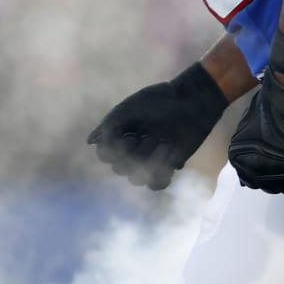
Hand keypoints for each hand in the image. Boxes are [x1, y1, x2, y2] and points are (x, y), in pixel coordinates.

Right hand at [87, 62, 227, 190]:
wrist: (193, 99)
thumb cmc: (161, 98)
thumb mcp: (132, 107)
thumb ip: (110, 123)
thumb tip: (90, 141)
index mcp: (121, 135)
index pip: (105, 155)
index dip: (113, 151)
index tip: (129, 135)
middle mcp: (133, 148)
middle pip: (119, 169)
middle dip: (134, 154)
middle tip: (150, 136)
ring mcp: (151, 157)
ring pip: (137, 179)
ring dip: (149, 162)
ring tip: (164, 143)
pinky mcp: (169, 164)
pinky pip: (157, 184)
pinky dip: (161, 175)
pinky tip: (172, 157)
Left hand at [227, 70, 283, 194]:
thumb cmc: (266, 105)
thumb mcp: (246, 129)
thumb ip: (247, 149)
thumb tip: (250, 166)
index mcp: (242, 162)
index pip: (254, 184)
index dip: (265, 175)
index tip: (274, 166)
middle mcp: (258, 170)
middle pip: (272, 188)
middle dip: (279, 177)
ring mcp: (280, 169)